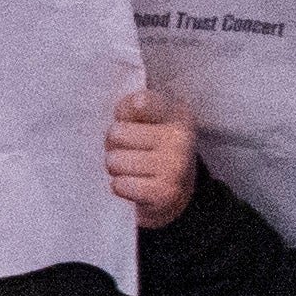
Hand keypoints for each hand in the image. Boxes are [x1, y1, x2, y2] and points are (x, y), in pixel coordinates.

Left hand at [107, 89, 198, 231]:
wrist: (177, 193)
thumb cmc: (150, 150)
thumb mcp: (144, 122)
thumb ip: (130, 107)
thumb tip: (133, 106)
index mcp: (177, 114)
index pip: (138, 102)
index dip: (124, 112)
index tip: (132, 116)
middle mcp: (181, 137)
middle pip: (115, 133)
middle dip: (114, 145)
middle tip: (129, 152)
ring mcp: (176, 165)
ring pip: (114, 161)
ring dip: (116, 168)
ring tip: (133, 169)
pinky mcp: (166, 192)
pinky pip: (120, 185)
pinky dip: (121, 187)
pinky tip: (136, 185)